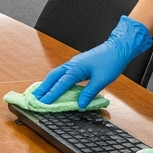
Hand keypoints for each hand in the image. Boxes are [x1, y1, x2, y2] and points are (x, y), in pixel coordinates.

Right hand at [36, 17, 152, 107]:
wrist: (117, 48)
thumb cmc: (110, 62)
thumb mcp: (101, 80)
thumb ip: (89, 93)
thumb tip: (80, 104)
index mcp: (76, 68)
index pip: (60, 84)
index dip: (51, 95)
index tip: (42, 103)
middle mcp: (71, 65)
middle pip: (52, 77)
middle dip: (43, 88)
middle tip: (35, 97)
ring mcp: (73, 63)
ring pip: (56, 74)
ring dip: (48, 83)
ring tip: (41, 93)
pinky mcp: (77, 64)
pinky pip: (62, 73)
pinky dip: (56, 80)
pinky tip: (56, 85)